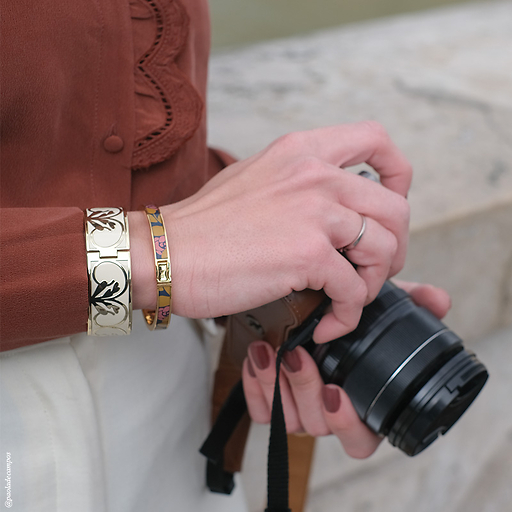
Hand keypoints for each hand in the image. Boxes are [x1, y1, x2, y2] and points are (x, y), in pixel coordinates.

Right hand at [161, 122, 411, 341]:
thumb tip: (328, 210)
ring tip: (348, 299)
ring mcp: (313, 212)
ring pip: (384, 248)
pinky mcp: (306, 255)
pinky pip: (355, 290)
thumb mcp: (255, 179)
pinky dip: (349, 313)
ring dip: (375, 282)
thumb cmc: (202, 225)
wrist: (164, 251)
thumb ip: (297, 183)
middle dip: (395, 246)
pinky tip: (328, 322)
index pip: (376, 139)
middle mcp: (314, 173)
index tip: (391, 200)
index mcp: (301, 151)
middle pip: (395, 207)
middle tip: (372, 269)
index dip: (398, 173)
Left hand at [242, 281, 451, 457]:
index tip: (336, 391)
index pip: (361, 439)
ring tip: (269, 350)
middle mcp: (326, 413)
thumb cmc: (344, 321)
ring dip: (276, 385)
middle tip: (296, 354)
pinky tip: (255, 356)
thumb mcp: (376, 307)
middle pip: (318, 425)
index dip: (348, 423)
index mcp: (357, 405)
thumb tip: (437, 300)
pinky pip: (261, 410)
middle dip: (305, 389)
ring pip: (287, 419)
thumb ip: (408, 304)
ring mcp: (296, 411)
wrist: (297, 315)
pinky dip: (256, 386)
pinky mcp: (268, 403)